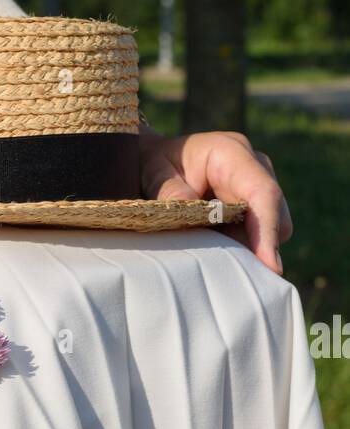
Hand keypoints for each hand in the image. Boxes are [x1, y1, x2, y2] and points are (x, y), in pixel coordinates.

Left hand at [139, 126, 292, 273]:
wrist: (156, 162)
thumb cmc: (155, 164)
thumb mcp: (153, 171)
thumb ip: (168, 189)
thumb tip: (186, 205)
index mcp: (231, 153)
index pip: (262, 192)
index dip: (267, 229)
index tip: (269, 265)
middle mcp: (253, 168)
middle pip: (275, 216)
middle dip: (262, 247)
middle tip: (232, 275)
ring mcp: (255, 189)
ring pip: (271, 229)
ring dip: (249, 249)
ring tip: (216, 262)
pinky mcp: (252, 208)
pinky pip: (257, 236)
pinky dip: (242, 250)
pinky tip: (219, 256)